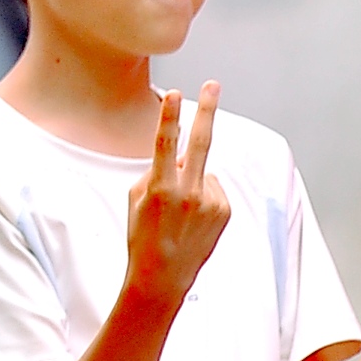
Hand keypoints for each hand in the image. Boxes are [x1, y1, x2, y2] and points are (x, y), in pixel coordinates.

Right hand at [124, 83, 230, 305]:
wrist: (163, 276)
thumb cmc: (143, 238)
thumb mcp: (135, 201)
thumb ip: (156, 173)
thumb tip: (180, 159)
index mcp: (159, 188)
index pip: (165, 144)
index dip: (170, 116)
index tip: (175, 94)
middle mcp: (187, 193)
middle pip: (201, 142)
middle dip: (206, 110)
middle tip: (213, 85)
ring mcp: (209, 202)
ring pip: (202, 172)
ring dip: (191, 182)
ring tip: (180, 213)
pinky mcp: (224, 210)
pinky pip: (213, 189)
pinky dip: (203, 197)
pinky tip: (193, 218)